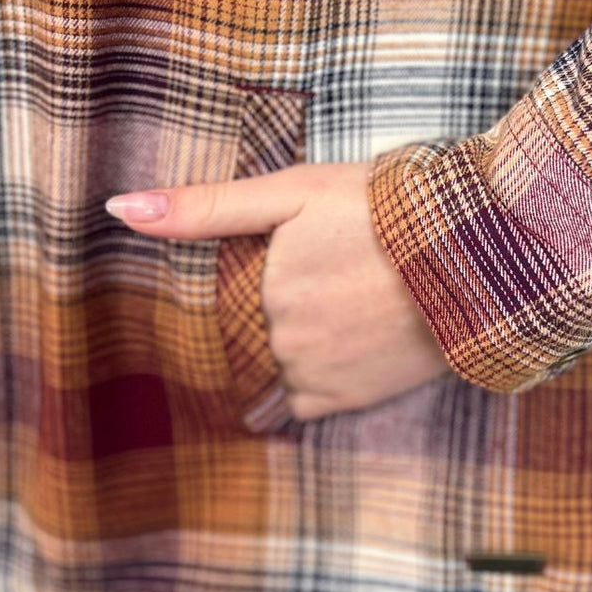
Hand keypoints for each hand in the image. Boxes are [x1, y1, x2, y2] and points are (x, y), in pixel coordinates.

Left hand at [105, 163, 449, 419]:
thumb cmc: (384, 211)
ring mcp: (315, 375)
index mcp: (261, 288)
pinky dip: (323, 375)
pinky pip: (309, 400)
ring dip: (307, 342)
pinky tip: (354, 341)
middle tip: (344, 275)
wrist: (473, 256)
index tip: (310, 259)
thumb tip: (118, 207)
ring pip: (284, 364)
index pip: (236, 297)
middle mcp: (280, 340)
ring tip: (355, 304)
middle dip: (293, 306)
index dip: (272, 274)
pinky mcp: (351, 399)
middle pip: (263, 330)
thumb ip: (205, 207)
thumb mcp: (293, 192)